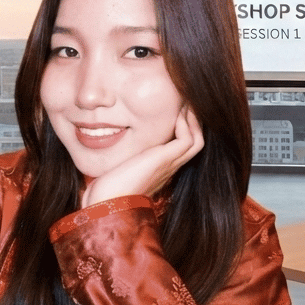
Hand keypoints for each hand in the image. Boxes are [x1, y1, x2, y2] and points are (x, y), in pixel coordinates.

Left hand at [81, 107, 203, 207]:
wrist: (107, 202)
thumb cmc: (107, 188)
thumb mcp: (118, 165)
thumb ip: (120, 154)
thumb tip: (106, 137)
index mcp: (160, 168)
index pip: (181, 145)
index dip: (182, 126)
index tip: (174, 108)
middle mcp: (169, 166)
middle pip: (195, 141)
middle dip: (191, 119)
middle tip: (183, 102)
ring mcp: (169, 164)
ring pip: (197, 139)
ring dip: (191, 119)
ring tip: (182, 103)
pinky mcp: (164, 160)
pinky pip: (188, 139)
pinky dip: (184, 124)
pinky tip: (173, 115)